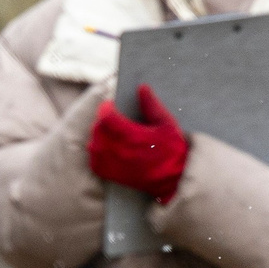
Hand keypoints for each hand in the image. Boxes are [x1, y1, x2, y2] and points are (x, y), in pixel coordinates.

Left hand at [87, 84, 189, 203]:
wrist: (173, 179)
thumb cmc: (172, 150)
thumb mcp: (167, 124)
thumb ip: (152, 106)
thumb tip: (142, 88)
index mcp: (133, 137)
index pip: (107, 118)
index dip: (107, 108)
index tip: (111, 104)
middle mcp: (120, 152)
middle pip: (98, 129)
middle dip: (102, 120)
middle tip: (111, 116)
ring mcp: (114, 165)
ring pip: (94, 144)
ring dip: (99, 135)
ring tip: (110, 130)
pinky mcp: (111, 175)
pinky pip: (94, 159)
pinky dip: (98, 150)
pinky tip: (107, 146)